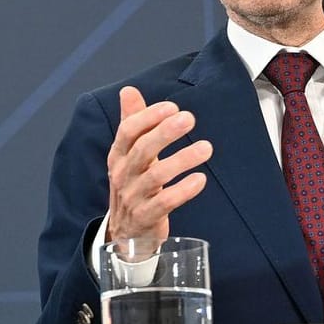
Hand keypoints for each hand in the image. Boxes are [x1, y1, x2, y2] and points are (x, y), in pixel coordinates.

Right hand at [105, 86, 212, 243]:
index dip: (148, 117)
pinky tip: (200, 179)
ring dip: (182, 159)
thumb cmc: (132, 186)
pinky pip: (165, 203)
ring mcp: (133, 197)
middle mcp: (122, 175)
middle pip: (141, 150)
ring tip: (206, 148)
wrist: (126, 233)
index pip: (127, 131)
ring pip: (156, 176)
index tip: (172, 107)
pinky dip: (183, 190)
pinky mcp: (146, 217)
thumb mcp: (128, 154)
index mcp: (118, 156)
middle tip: (189, 118)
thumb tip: (128, 91)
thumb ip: (131, 122)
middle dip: (165, 133)